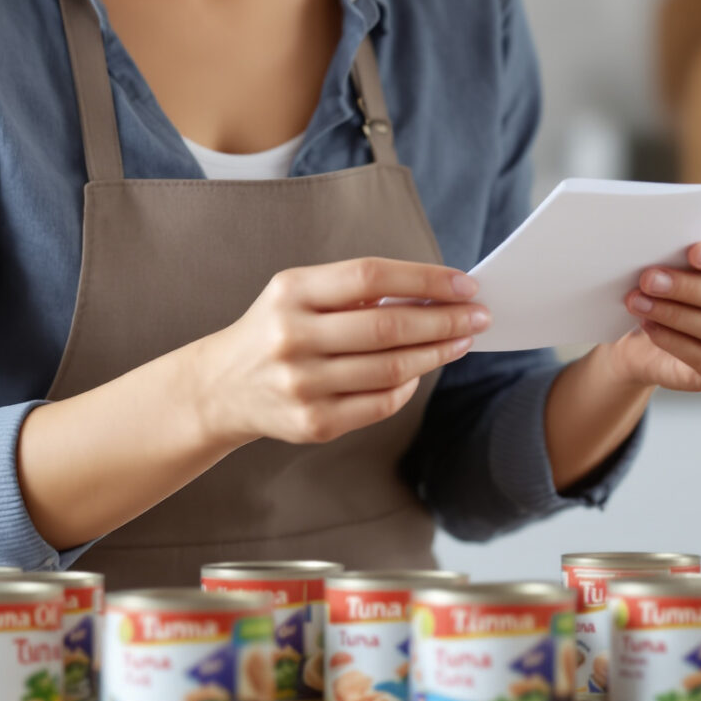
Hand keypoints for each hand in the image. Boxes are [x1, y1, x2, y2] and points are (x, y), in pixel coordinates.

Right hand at [192, 258, 486, 446]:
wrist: (221, 387)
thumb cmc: (278, 328)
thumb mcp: (300, 293)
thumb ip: (356, 291)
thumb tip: (435, 296)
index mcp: (291, 291)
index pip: (372, 276)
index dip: (426, 279)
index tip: (466, 285)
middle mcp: (292, 337)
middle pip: (388, 327)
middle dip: (445, 321)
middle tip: (479, 317)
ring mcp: (301, 385)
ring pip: (391, 369)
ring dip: (437, 354)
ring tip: (462, 341)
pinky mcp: (312, 423)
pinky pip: (380, 404)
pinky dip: (409, 385)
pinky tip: (421, 370)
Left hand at [599, 239, 700, 392]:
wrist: (652, 341)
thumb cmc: (675, 292)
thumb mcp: (681, 268)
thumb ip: (685, 259)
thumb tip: (665, 253)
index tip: (692, 252)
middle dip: (687, 287)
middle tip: (649, 279)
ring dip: (673, 313)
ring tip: (639, 302)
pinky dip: (672, 340)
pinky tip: (648, 325)